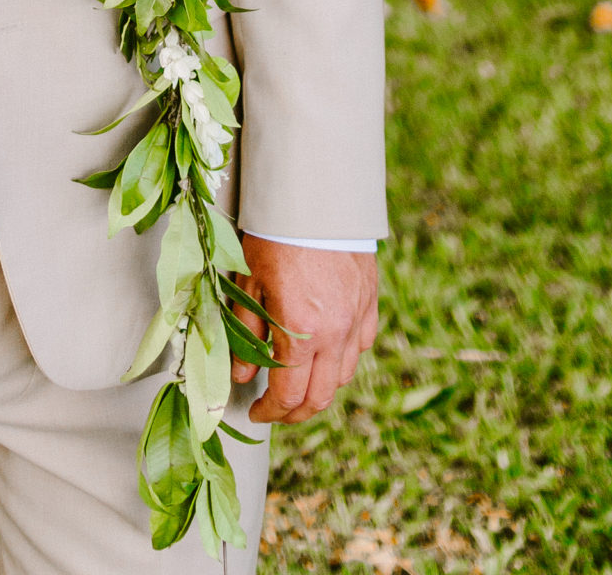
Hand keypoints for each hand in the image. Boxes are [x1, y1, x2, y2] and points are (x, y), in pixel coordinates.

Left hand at [230, 239, 377, 424]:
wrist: (315, 198)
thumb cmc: (275, 236)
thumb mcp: (250, 283)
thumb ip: (247, 333)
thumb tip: (242, 375)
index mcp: (300, 332)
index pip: (289, 396)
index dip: (271, 412)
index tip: (258, 413)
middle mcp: (334, 333)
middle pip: (320, 397)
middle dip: (296, 412)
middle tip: (277, 411)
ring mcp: (356, 319)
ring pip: (344, 375)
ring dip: (320, 388)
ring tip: (299, 382)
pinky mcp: (369, 302)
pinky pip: (360, 346)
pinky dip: (343, 358)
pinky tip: (326, 351)